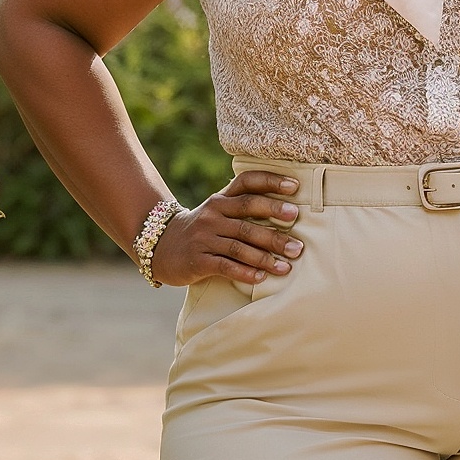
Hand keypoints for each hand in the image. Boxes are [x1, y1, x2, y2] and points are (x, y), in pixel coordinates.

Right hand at [146, 171, 303, 286]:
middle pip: (248, 215)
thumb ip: (243, 206)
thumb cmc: (202, 229)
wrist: (161, 247)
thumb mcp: (217, 212)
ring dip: (266, 257)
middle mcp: (213, 214)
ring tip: (287, 265)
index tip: (295, 187)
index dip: (271, 181)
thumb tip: (289, 210)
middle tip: (298, 240)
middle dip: (276, 227)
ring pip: (240, 245)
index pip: (247, 182)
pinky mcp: (198, 259)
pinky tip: (261, 278)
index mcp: (221, 199)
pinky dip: (245, 273)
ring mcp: (204, 237)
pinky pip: (226, 266)